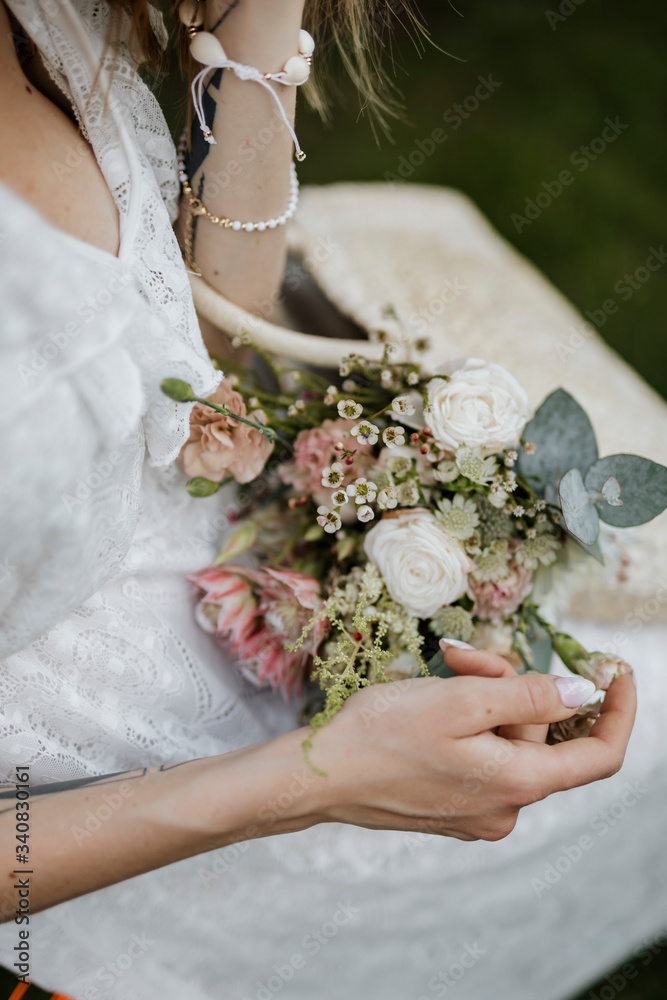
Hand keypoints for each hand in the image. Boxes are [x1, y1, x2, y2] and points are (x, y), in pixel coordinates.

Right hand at [296, 661, 635, 841]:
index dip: (617, 710)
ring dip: (482, 696)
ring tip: (440, 670)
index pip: (598, 754)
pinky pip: (482, 755)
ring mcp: (478, 811)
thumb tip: (582, 694)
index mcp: (518, 784)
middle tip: (460, 654)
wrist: (319, 775)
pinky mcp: (452, 806)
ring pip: (507, 738)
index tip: (615, 671)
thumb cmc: (383, 734)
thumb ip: (530, 696)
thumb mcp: (462, 701)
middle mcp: (506, 808)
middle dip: (509, 682)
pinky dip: (467, 722)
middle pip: (538, 732)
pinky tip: (431, 701)